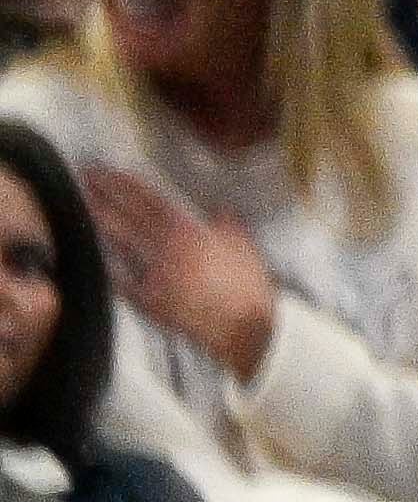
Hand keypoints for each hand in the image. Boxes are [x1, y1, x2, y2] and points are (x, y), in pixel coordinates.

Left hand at [78, 165, 272, 371]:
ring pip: (120, 243)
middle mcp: (165, 249)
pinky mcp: (147, 300)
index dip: (124, 184)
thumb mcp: (245, 247)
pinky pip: (122, 280)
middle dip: (105, 196)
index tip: (105, 172)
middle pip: (128, 217)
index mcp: (189, 232)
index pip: (149, 201)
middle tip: (85, 179)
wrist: (243, 329)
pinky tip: (96, 255)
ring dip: (101, 223)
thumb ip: (228, 224)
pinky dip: (108, 267)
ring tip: (85, 208)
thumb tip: (218, 209)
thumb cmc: (248, 285)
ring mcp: (152, 275)